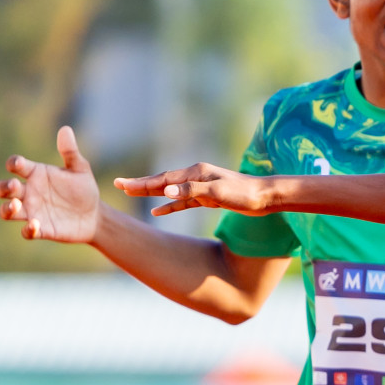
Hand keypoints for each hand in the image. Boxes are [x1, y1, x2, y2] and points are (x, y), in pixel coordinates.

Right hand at [2, 127, 102, 242]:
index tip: (19, 164)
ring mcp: (33, 212)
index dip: (14, 163)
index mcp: (36, 175)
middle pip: (4, 190)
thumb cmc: (84, 190)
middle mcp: (29, 193)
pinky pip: (27, 232)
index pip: (17, 166)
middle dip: (3, 187)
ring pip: (7, 211)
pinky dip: (28, 230)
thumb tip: (65, 129)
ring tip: (17, 205)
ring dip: (7, 209)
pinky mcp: (41, 229)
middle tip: (14, 186)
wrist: (95, 215)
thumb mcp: (80, 170)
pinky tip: (35, 225)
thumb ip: (71, 152)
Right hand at [115, 163, 273, 216]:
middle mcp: (196, 176)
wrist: (266, 197)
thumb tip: (165, 190)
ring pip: (171, 191)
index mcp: (196, 173)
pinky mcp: (208, 197)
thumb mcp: (217, 192)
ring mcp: (201, 186)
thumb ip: (191, 191)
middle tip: (118, 186)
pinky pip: (183, 202)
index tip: (121, 184)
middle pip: (163, 181)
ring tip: (133, 194)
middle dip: (140, 185)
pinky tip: (158, 211)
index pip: (163, 178)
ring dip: (152, 194)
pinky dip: (170, 206)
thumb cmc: (244, 193)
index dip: (141, 183)